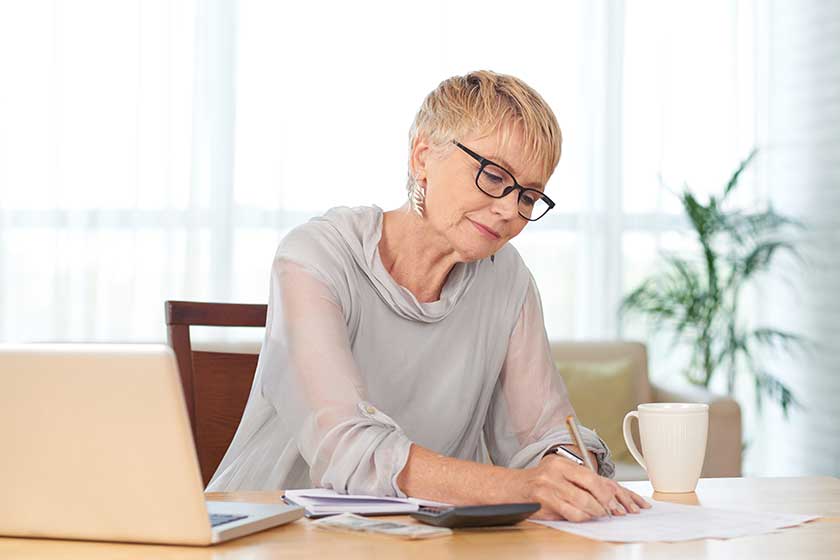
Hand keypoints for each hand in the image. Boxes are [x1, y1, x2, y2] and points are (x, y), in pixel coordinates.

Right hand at [513, 454, 650, 521]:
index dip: (608, 490)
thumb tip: (607, 493)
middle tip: (613, 510)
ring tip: (601, 513)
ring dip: (595, 511)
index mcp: (562, 463)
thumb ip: (579, 480)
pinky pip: (571, 513)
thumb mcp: (559, 473)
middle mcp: (555, 472)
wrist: (513, 488)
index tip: (618, 500)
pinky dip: (582, 517)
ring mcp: (549, 487)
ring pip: (583, 503)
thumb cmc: (539, 482)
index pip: (592, 476)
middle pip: (590, 489)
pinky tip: (585, 516)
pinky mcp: (545, 501)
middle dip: (605, 503)